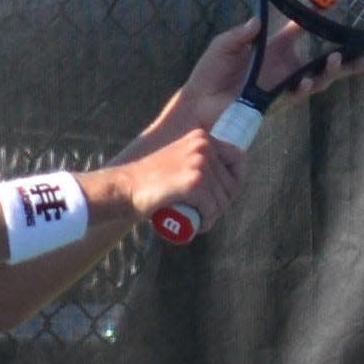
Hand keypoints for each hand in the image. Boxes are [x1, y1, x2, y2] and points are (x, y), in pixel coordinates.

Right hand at [117, 127, 244, 229]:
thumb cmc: (149, 180)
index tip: (223, 195)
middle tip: (206, 213)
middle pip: (231, 183)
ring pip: (222, 199)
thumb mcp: (178, 159)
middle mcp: (204, 146)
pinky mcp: (194, 182)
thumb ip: (195, 158)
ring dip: (213, 215)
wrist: (125, 187)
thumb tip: (222, 177)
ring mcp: (200, 163)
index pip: (238, 158)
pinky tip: (199, 225)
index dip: (236, 180)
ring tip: (199, 221)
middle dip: (223, 203)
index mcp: (202, 137)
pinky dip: (207, 221)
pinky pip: (212, 208)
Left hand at [155, 17, 363, 136]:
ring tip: (339, 61)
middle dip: (350, 60)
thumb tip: (258, 21)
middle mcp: (284, 67)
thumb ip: (242, 33)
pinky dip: (304, 86)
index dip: (319, 14)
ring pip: (318, 79)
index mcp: (274, 49)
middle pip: (324, 61)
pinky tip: (307, 80)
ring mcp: (282, 85)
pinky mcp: (275, 102)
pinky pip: (297, 94)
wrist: (198, 104)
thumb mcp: (225, 45)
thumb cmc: (209, 75)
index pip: (302, 28)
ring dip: (331, 71)